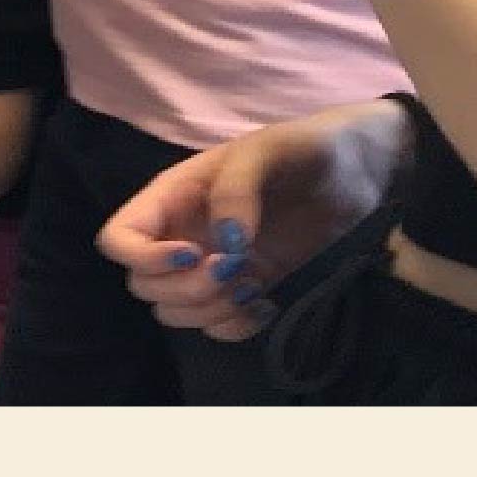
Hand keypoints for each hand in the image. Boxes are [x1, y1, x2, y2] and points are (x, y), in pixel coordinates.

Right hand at [97, 99, 409, 341]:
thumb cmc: (305, 148)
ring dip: (208, 311)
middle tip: (235, 270)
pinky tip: (266, 303)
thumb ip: (237, 189)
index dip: (143, 258)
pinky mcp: (244, 289)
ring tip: (252, 286)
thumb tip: (224, 246)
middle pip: (143, 286)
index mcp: (173, 197)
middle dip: (186, 289)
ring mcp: (211, 266)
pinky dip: (234, 327)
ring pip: (173, 312)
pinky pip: (215, 328)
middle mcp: (182, 234)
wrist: (357, 172)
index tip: (192, 254)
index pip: (118, 239)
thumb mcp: (268, 151)